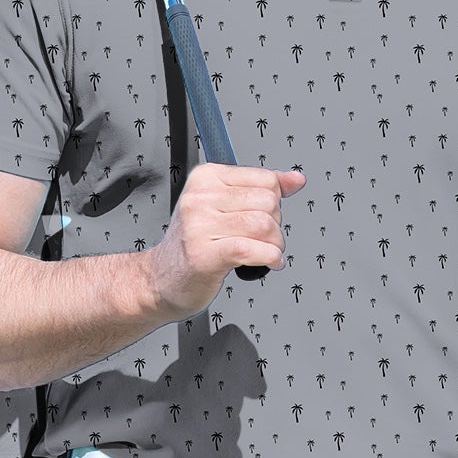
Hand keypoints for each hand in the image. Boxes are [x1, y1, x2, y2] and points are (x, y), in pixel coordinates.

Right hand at [143, 161, 304, 314]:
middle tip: (261, 240)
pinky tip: (268, 263)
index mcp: (206, 178)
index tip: (262, 217)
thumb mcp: (225, 207)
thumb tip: (296, 179)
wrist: (161, 279)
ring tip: (263, 253)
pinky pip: (252, 249)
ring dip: (274, 245)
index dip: (275, 203)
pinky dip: (269, 258)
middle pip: (268, 202)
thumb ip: (262, 190)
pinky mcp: (204, 254)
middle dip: (275, 226)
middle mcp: (200, 197)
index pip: (266, 180)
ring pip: (264, 226)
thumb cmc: (194, 245)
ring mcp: (199, 225)